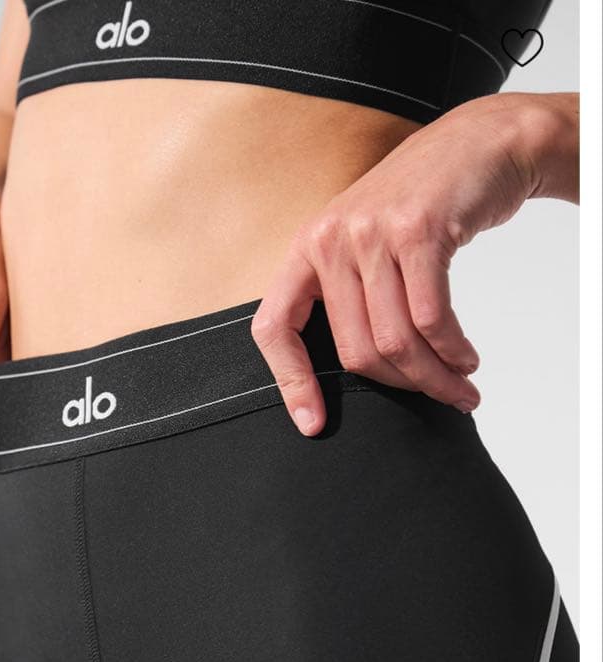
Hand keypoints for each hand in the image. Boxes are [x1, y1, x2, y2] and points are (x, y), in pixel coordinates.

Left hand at [251, 93, 562, 434]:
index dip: (289, 381)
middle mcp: (330, 240)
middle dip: (402, 387)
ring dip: (434, 376)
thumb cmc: (423, 204)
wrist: (479, 144)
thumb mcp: (365, 241)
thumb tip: (359, 370)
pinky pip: (430, 318)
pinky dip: (452, 350)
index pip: (275, 326)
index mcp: (307, 248)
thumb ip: (349, 294)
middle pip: (355, 350)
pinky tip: (466, 359)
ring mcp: (372, 233)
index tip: (312, 424)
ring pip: (395, 340)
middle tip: (441, 399)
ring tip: (460, 387)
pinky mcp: (418, 231)